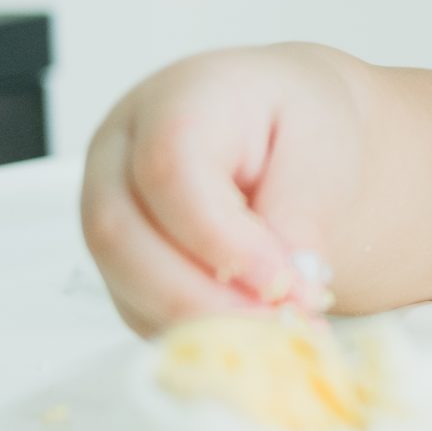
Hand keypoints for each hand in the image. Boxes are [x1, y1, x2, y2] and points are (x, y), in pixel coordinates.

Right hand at [79, 44, 366, 335]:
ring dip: (201, 321)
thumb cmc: (300, 122)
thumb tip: (284, 285)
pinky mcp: (117, 255)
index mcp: (175, 99)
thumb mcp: (325, 142)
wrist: (282, 128)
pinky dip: (194, 330)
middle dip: (203, 296)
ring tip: (277, 331)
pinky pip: (136, 307)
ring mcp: (106, 204)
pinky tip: (252, 331)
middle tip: (281, 323)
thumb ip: (301, 209)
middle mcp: (120, 150)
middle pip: (120, 235)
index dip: (222, 241)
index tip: (286, 283)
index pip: (169, 171)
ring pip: (122, 281)